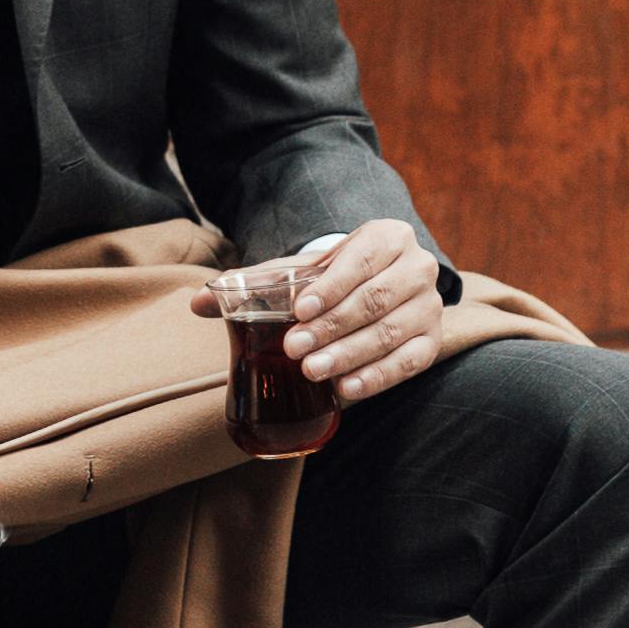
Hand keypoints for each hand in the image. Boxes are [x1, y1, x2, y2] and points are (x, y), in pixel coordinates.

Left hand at [192, 218, 448, 404]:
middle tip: (295, 348)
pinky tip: (345, 390)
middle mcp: (417, 267)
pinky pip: (408, 363)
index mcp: (387, 237)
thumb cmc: (331, 279)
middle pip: (374, 299)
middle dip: (333, 326)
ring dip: (349, 354)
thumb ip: (252, 285)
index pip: (361, 259)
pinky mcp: (432, 342)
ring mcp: (429, 307)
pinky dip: (377, 378)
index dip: (331, 286)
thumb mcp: (297, 273)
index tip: (300, 310)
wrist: (379, 287)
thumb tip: (196, 303)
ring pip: (390, 333)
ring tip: (312, 370)